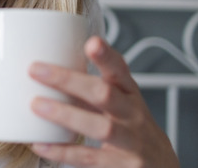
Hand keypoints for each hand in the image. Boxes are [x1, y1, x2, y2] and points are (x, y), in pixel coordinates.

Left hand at [28, 36, 179, 167]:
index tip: (92, 43)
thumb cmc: (132, 130)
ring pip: (100, 127)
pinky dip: (63, 151)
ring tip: (36, 105)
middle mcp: (133, 116)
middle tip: (36, 69)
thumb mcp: (121, 104)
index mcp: (130, 95)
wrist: (162, 167)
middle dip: (69, 80)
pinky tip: (41, 144)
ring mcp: (131, 142)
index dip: (107, 57)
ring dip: (65, 114)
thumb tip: (49, 70)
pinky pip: (89, 158)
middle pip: (105, 94)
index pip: (120, 70)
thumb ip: (93, 87)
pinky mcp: (122, 166)